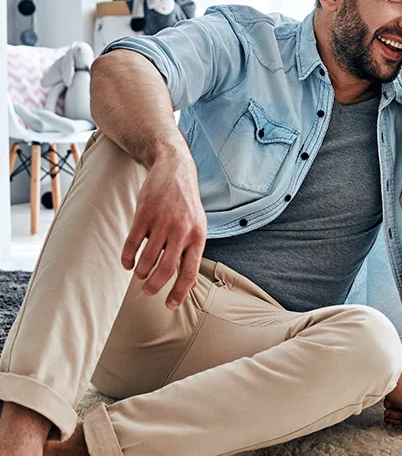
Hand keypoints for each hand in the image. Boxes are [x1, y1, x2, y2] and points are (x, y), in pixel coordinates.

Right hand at [121, 148, 206, 308]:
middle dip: (155, 286)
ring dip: (141, 272)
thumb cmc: (186, 204)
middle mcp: (182, 230)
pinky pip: (132, 243)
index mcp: (198, 236)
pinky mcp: (144, 214)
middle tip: (147, 292)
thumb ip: (192, 254)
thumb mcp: (197, 227)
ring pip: (147, 259)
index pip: (190, 271)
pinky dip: (128, 258)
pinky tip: (128, 262)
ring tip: (140, 274)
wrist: (174, 170)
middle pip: (166, 269)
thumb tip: (192, 284)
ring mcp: (163, 222)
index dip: (179, 292)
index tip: (169, 305)